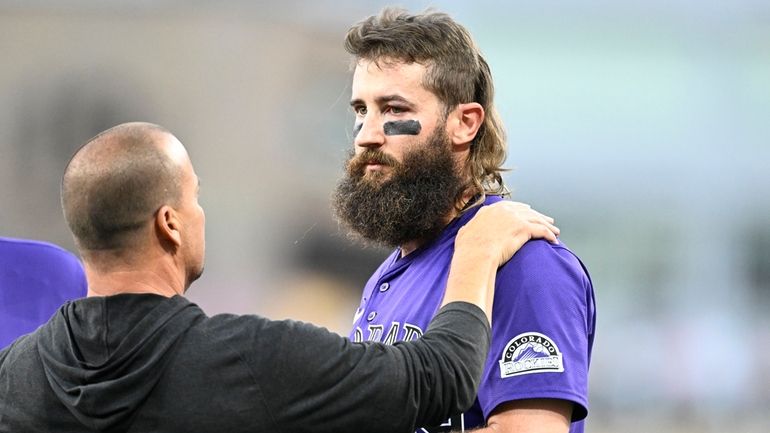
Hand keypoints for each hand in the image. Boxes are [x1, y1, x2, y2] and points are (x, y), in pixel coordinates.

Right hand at [444, 202, 558, 320]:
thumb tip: (466, 231)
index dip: (521, 210)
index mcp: (491, 210)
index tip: (528, 212)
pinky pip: (541, 230)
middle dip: (538, 215)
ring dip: (548, 225)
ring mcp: (515, 218)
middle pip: (527, 211)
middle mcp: (504, 210)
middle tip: (546, 220)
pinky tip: (554, 240)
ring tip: (555, 231)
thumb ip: (469, 228)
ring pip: (536, 219)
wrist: (476, 254)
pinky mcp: (523, 228)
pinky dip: (549, 235)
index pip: (511, 206)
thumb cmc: (468, 249)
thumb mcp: (465, 233)